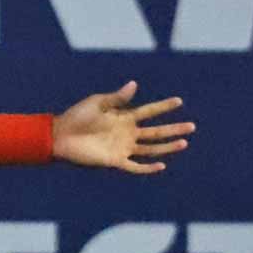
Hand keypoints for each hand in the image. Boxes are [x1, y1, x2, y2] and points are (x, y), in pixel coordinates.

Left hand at [53, 81, 192, 174]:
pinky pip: (135, 166)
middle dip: (174, 129)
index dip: (163, 107)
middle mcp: (127, 132)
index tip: (179, 101)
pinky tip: (161, 165)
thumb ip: (117, 97)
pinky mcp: (115, 160)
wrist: (60, 136)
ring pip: (151, 148)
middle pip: (156, 131)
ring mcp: (122, 147)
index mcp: (123, 116)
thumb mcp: (97, 103)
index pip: (149, 111)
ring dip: (167, 147)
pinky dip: (148, 167)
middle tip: (192, 126)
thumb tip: (134, 84)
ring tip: (184, 143)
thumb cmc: (77, 116)